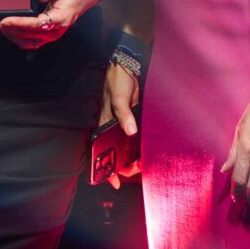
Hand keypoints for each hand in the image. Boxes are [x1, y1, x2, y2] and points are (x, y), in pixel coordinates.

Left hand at [0, 0, 109, 48]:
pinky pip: (30, 39)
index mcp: (60, 19)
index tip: (5, 20)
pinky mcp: (48, 32)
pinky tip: (7, 29)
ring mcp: (52, 33)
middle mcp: (56, 30)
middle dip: (9, 30)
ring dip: (11, 35)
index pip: (35, 24)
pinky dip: (17, 36)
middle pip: (28, 35)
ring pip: (28, 41)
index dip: (18, 23)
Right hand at [99, 63, 141, 188]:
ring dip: (134, 158)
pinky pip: (136, 139)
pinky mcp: (134, 120)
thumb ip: (123, 114)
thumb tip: (130, 131)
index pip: (100, 152)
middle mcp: (112, 128)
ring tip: (144, 162)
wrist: (129, 66)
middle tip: (137, 168)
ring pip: (126, 149)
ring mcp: (124, 125)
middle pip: (115, 154)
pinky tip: (149, 152)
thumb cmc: (117, 81)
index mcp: (103, 125)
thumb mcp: (118, 97)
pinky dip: (141, 147)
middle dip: (125, 165)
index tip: (115, 182)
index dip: (106, 169)